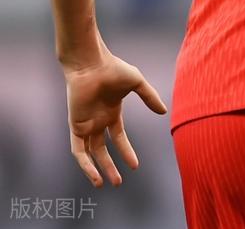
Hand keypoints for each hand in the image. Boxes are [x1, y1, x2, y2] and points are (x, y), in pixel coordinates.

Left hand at [63, 50, 167, 186]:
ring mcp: (86, 124)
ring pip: (90, 153)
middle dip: (110, 167)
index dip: (127, 152)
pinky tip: (93, 173)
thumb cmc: (114, 69)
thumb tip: (163, 112)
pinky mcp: (76, 126)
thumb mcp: (138, 84)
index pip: (119, 137)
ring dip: (97, 169)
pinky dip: (85, 163)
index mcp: (111, 112)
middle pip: (103, 150)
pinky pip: (78, 150)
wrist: (91, 65)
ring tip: (105, 184)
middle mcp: (98, 121)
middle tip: (118, 182)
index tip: (135, 165)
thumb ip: (150, 97)